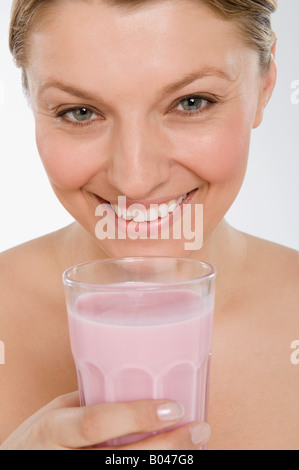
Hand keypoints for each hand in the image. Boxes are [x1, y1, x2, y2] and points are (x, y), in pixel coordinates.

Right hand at [0, 391, 210, 449]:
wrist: (14, 468)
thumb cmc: (37, 438)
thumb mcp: (54, 413)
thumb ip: (90, 403)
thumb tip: (134, 382)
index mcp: (55, 429)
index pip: (97, 423)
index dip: (137, 416)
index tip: (174, 407)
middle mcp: (65, 460)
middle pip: (124, 459)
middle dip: (168, 447)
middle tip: (200, 428)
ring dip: (170, 462)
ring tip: (198, 445)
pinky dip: (155, 469)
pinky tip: (175, 459)